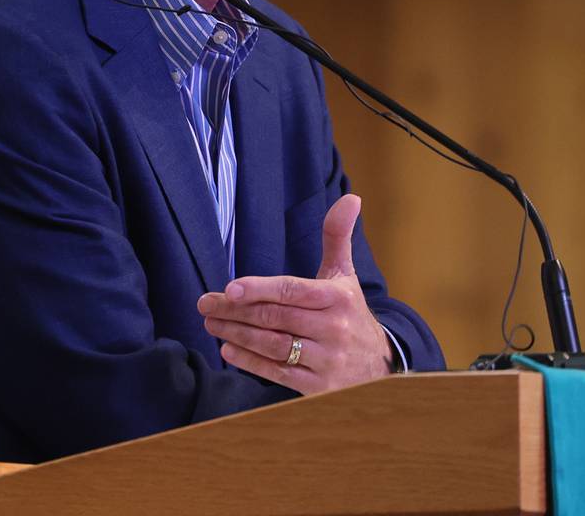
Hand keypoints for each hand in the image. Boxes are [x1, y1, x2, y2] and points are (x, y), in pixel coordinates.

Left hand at [197, 193, 393, 394]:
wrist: (378, 365)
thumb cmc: (350, 312)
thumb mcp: (344, 275)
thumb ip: (337, 236)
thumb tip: (351, 198)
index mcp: (338, 298)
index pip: (292, 290)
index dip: (259, 290)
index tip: (229, 289)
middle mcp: (334, 328)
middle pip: (276, 318)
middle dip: (235, 311)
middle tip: (205, 305)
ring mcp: (327, 359)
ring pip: (274, 345)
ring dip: (237, 335)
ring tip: (212, 325)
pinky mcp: (319, 387)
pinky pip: (278, 372)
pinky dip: (250, 362)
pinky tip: (228, 350)